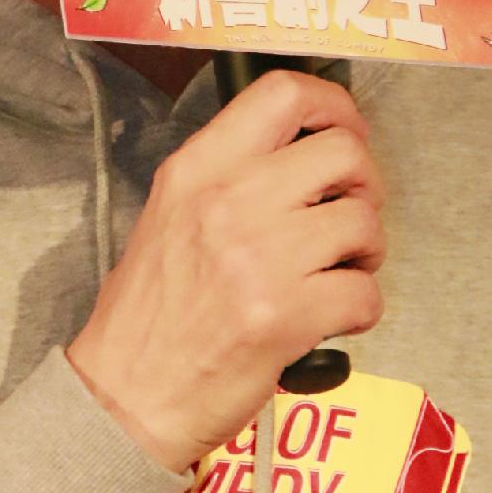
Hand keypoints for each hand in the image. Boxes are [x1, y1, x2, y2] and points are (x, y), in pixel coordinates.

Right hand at [65, 69, 384, 474]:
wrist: (124, 398)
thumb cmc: (148, 317)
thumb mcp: (168, 217)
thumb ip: (228, 178)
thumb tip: (301, 154)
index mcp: (197, 170)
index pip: (283, 94)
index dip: (333, 106)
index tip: (346, 131)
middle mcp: (230, 202)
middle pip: (344, 152)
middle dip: (365, 184)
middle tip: (348, 213)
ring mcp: (260, 258)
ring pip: (364, 222)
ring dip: (367, 250)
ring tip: (338, 271)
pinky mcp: (287, 316)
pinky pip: (366, 292)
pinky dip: (361, 308)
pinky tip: (332, 318)